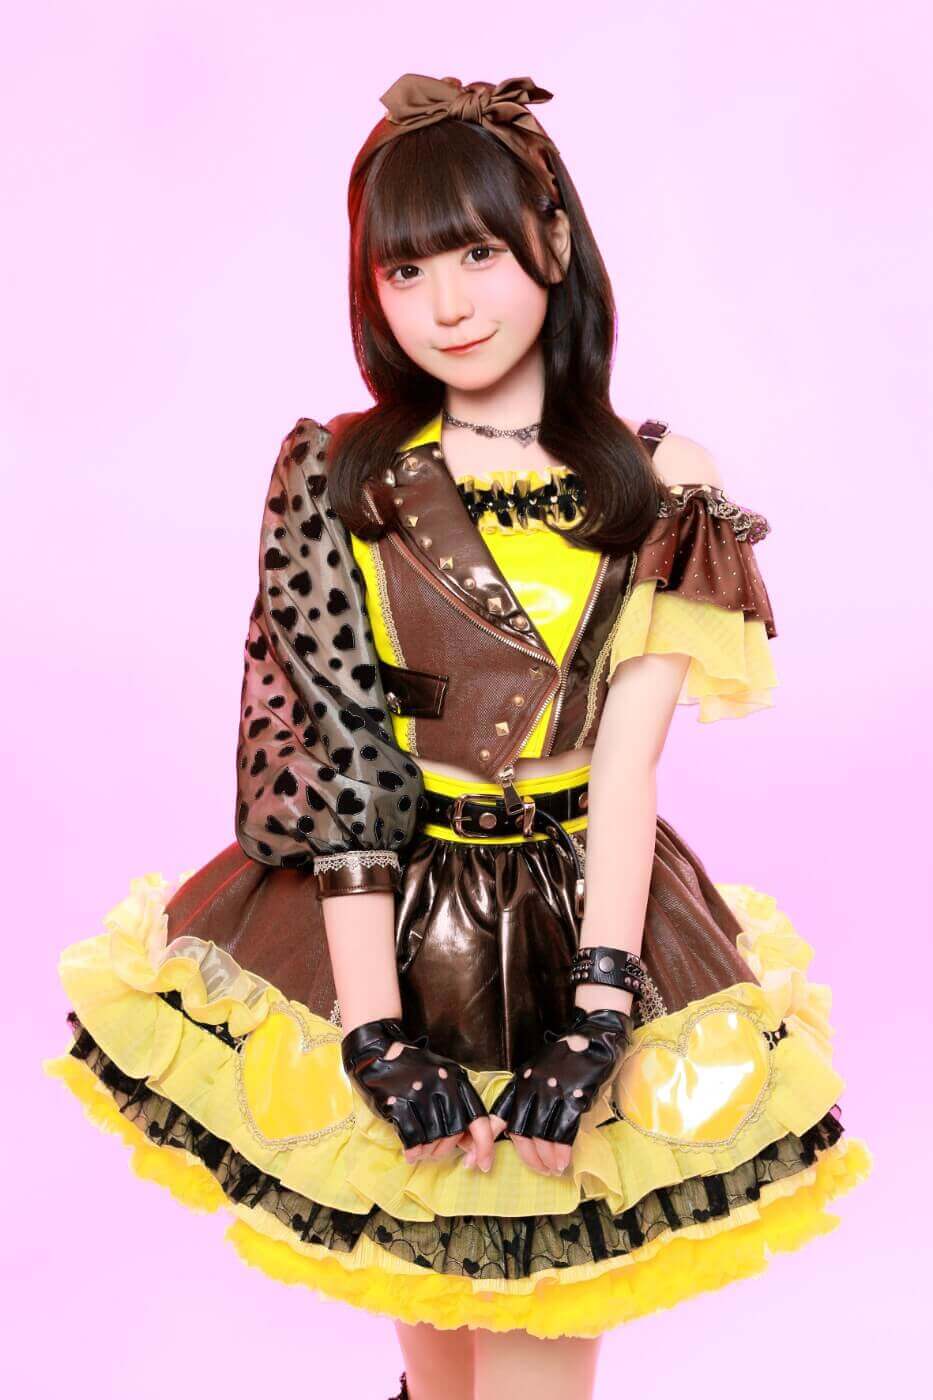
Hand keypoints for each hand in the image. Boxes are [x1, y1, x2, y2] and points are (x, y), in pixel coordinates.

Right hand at [341, 1017, 494, 1169]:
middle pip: (454, 1131)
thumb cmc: (413, 1069)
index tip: (484, 1165)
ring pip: (433, 1136)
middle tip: (435, 1154)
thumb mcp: (442, 1078)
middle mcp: (441, 1084)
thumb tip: (472, 1145)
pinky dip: (413, 1150)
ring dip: (428, 1151)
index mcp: (457, 1078)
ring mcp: (419, 1092)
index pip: (478, 1116)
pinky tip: (410, 1154)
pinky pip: (412, 1136)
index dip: (485, 1145)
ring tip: (421, 1153)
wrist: (378, 1052)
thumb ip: (458, 1107)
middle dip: (446, 1149)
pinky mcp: (398, 1102)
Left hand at [487, 1007, 633, 1174]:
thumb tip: (509, 1127)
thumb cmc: (564, 1057)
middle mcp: (532, 1087)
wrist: (594, 1038)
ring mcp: (552, 1092)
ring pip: (543, 1135)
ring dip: (547, 1158)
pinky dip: (562, 1150)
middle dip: (529, 1156)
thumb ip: (523, 1096)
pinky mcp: (574, 1097)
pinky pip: (564, 1131)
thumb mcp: (536, 1070)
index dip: (489, 1141)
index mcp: (520, 1081)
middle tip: (539, 1170)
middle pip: (522, 1131)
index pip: (500, 1115)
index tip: (479, 1162)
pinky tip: (563, 1161)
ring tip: (553, 1170)